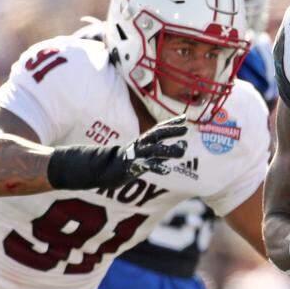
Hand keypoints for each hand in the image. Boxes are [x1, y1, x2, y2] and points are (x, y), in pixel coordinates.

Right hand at [48, 116, 188, 189]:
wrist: (104, 171)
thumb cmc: (130, 162)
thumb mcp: (147, 154)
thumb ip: (164, 150)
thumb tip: (184, 146)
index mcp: (143, 140)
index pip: (159, 128)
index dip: (171, 123)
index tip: (184, 117)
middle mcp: (140, 145)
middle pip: (157, 135)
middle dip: (171, 131)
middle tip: (186, 129)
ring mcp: (136, 155)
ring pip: (154, 150)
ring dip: (169, 150)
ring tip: (183, 149)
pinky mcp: (132, 167)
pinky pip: (145, 167)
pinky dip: (155, 168)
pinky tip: (166, 171)